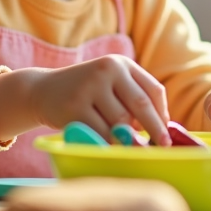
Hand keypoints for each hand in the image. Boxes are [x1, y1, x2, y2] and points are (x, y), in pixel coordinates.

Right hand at [26, 55, 171, 145]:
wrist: (42, 90)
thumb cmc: (86, 95)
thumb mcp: (110, 86)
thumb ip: (132, 101)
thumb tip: (162, 130)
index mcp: (121, 64)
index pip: (153, 90)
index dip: (163, 115)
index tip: (168, 135)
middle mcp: (107, 70)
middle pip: (140, 105)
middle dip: (154, 129)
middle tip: (163, 147)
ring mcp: (90, 86)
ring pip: (120, 122)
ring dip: (126, 138)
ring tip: (124, 144)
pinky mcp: (74, 106)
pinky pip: (100, 132)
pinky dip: (108, 143)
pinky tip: (106, 145)